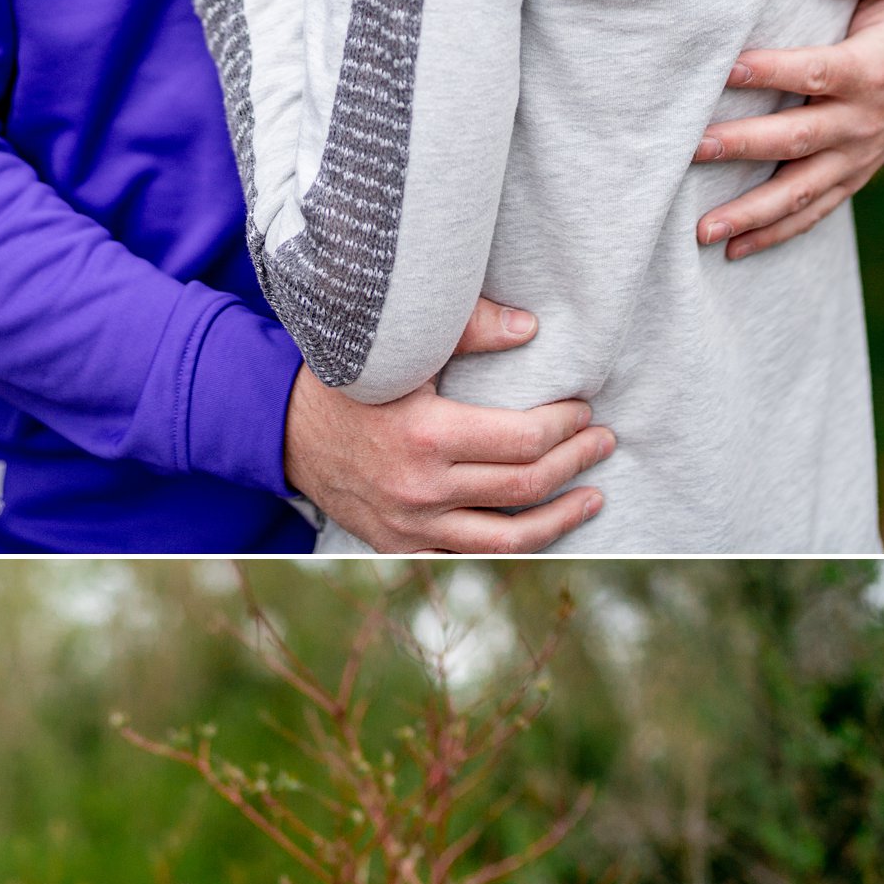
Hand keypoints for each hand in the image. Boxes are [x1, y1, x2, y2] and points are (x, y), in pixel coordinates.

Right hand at [283, 302, 612, 547]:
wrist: (281, 428)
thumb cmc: (348, 377)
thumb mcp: (400, 346)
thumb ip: (466, 329)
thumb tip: (531, 327)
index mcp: (425, 436)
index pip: (524, 440)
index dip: (565, 425)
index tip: (583, 409)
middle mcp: (421, 489)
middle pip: (526, 486)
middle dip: (576, 462)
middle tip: (602, 441)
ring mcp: (411, 525)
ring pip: (510, 538)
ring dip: (562, 517)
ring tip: (593, 496)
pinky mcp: (402, 545)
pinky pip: (472, 556)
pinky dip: (514, 545)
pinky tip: (541, 528)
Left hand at [691, 0, 883, 258]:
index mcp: (870, 71)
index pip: (817, 73)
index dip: (773, 72)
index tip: (728, 68)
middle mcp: (862, 121)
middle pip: (799, 139)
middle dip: (745, 145)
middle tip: (694, 147)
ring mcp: (855, 156)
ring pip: (801, 190)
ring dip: (752, 213)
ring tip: (704, 229)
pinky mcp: (850, 176)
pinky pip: (813, 212)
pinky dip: (775, 234)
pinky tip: (733, 250)